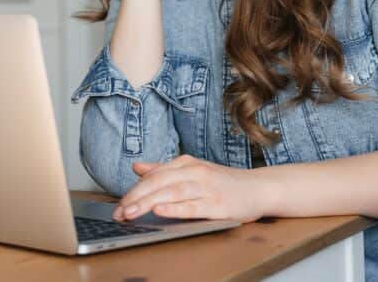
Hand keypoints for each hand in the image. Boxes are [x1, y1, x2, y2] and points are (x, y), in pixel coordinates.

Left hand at [111, 154, 267, 223]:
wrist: (259, 188)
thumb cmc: (224, 182)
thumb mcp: (193, 171)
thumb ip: (163, 170)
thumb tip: (137, 167)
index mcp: (186, 164)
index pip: (153, 176)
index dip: (133, 191)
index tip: (118, 206)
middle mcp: (195, 172)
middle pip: (159, 183)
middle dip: (135, 198)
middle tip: (119, 213)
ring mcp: (207, 188)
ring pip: (172, 193)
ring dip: (148, 203)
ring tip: (131, 213)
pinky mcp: (219, 205)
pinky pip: (193, 206)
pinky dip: (176, 208)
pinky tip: (160, 211)